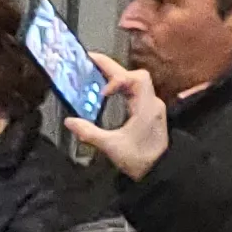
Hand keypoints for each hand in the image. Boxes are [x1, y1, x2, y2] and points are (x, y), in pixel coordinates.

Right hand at [66, 53, 169, 181]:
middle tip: (89, 59)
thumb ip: (89, 133)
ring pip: (136, 81)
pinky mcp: (149, 112)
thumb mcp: (111, 147)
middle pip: (135, 74)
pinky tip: (107, 90)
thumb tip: (70, 121)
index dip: (117, 79)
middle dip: (112, 67)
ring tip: (95, 71)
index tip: (102, 93)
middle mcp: (152, 102)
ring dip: (116, 75)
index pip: (135, 79)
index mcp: (146, 107)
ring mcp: (152, 106)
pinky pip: (135, 91)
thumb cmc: (140, 160)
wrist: (161, 171)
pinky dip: (121, 86)